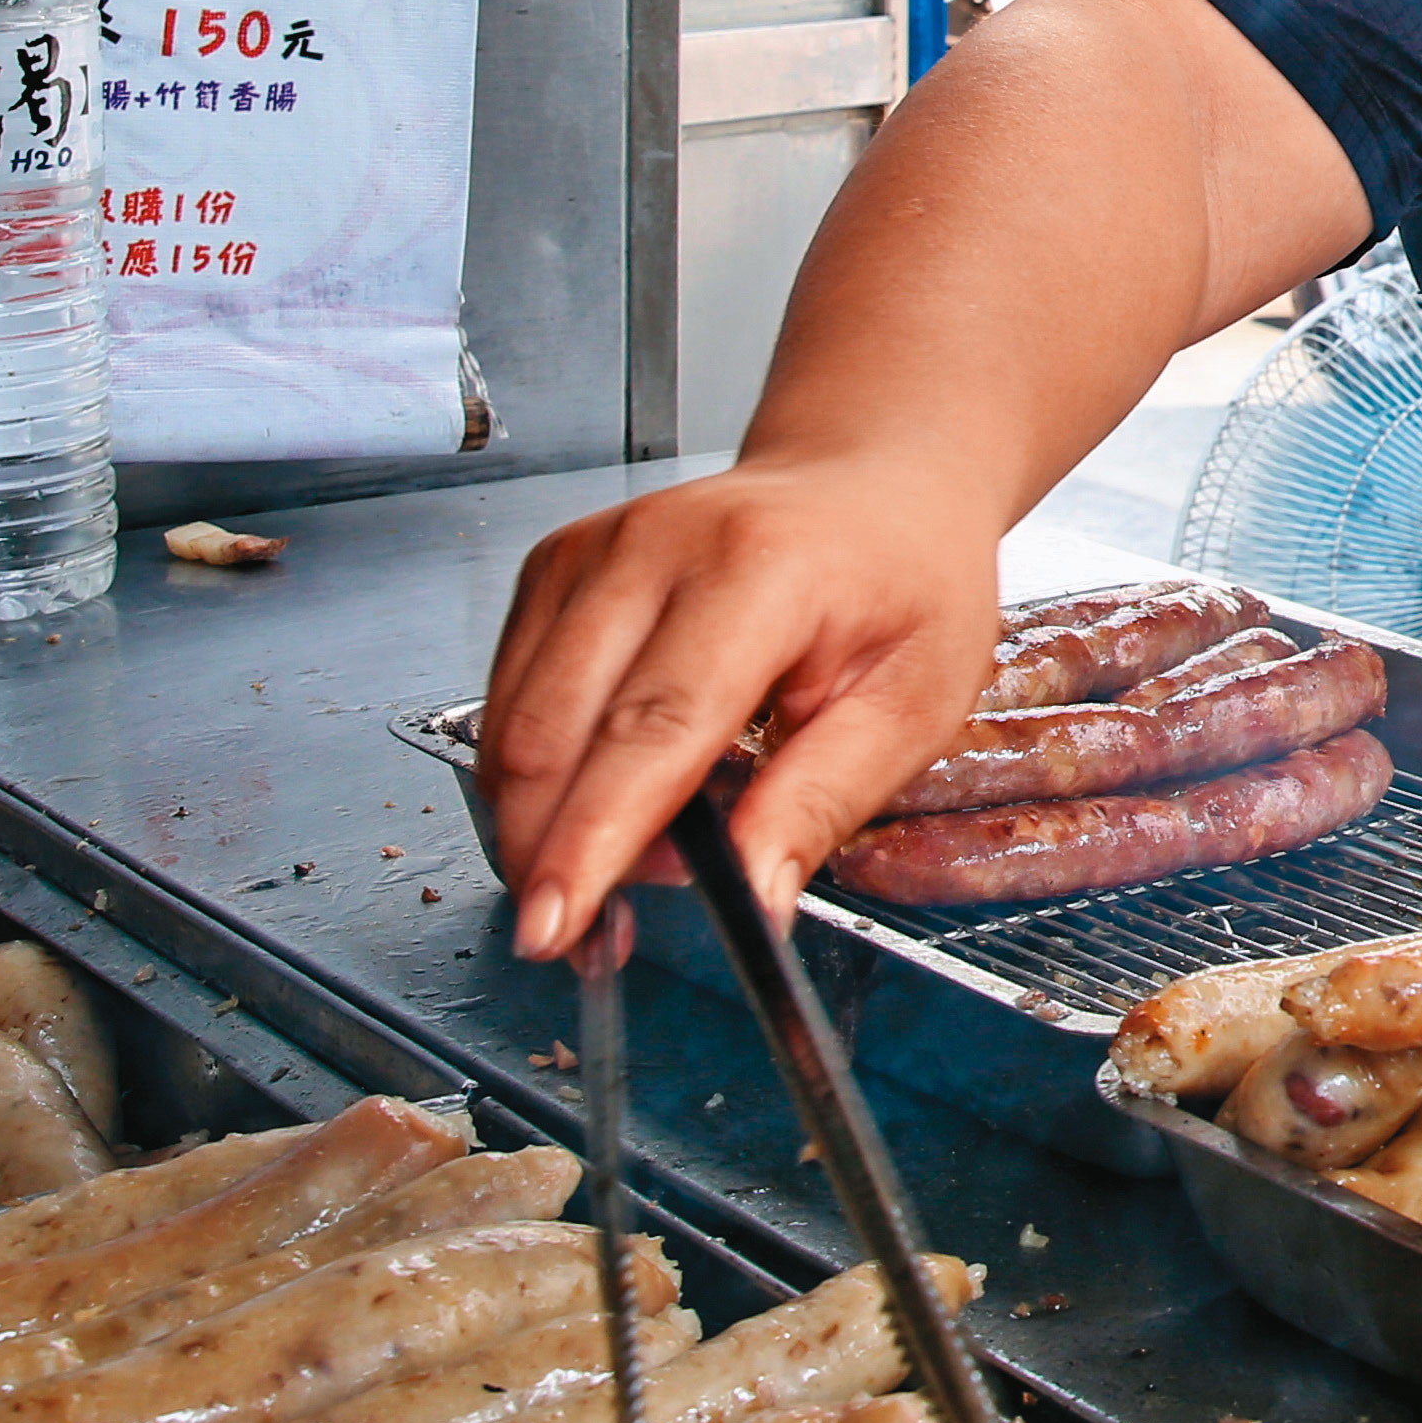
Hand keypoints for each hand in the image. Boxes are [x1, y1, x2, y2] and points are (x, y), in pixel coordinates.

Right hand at [479, 455, 1010, 957]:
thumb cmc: (906, 581)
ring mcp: (590, 550)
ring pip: (510, 725)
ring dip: (538, 825)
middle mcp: (654, 547)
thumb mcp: (914, 701)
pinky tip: (600, 805)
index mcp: (758, 571)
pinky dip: (536, 775)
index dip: (594, 839)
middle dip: (551, 854)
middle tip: (590, 939)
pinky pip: (508, 699)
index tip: (557, 924)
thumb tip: (753, 899)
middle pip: (555, 733)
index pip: (652, 728)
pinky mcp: (554, 568)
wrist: (873, 483)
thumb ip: (822, 801)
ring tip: (615, 873)